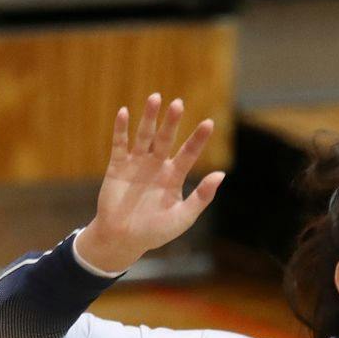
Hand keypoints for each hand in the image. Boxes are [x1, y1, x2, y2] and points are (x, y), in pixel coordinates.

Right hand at [74, 93, 226, 273]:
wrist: (123, 239)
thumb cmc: (155, 232)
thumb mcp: (183, 217)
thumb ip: (201, 197)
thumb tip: (221, 175)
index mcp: (174, 176)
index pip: (189, 153)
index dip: (198, 139)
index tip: (210, 123)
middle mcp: (157, 165)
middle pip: (166, 138)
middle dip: (172, 122)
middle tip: (178, 103)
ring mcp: (137, 164)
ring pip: (144, 136)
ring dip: (149, 118)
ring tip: (155, 98)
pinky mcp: (117, 166)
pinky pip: (120, 144)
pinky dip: (121, 129)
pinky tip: (124, 112)